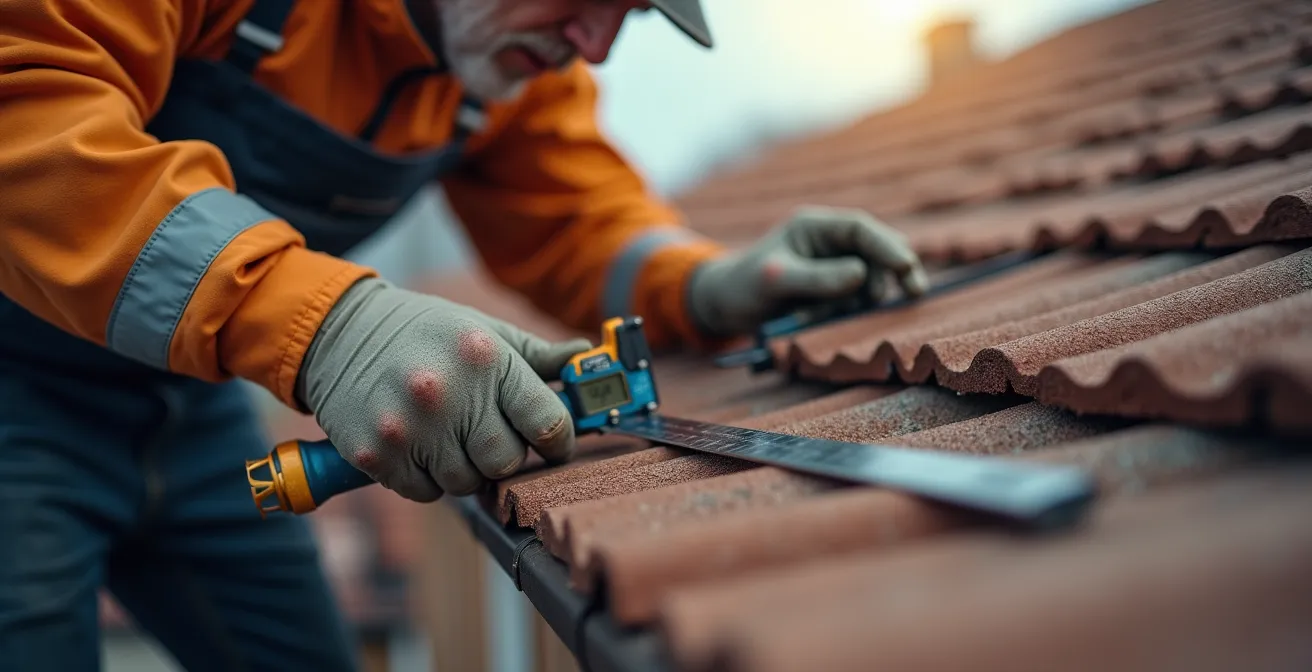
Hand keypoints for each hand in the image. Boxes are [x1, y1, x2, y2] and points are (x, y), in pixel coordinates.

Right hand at [296, 277, 593, 500]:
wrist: (340, 331)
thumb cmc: (426, 332)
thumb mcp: (486, 330)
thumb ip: (539, 355)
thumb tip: (586, 358)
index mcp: (486, 358)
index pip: (548, 423)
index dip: (557, 440)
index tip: (551, 443)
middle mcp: (449, 393)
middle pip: (507, 462)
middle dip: (504, 454)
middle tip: (487, 434)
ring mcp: (409, 427)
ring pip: (466, 484)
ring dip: (464, 468)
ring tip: (447, 434)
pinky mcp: (376, 453)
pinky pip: (426, 493)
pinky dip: (428, 478)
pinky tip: (418, 445)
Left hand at [687, 205, 929, 335]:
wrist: (726, 308)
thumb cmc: (744, 286)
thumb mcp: (776, 280)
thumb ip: (818, 277)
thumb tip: (862, 275)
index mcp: (815, 227)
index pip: (861, 229)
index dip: (888, 245)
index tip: (906, 266)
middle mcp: (829, 244)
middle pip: (876, 252)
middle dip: (892, 273)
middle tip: (911, 295)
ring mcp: (833, 268)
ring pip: (870, 281)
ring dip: (860, 301)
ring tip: (820, 315)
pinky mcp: (833, 292)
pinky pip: (855, 302)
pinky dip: (847, 313)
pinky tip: (816, 320)